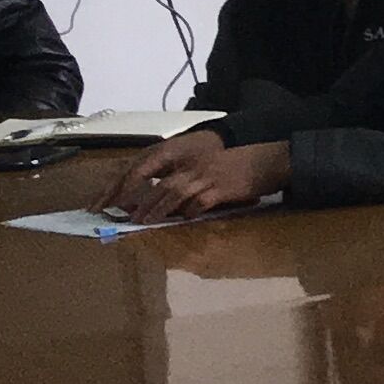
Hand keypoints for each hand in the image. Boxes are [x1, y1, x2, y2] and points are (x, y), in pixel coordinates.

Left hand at [111, 133, 281, 222]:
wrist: (268, 161)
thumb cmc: (239, 167)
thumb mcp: (209, 169)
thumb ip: (189, 182)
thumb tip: (169, 203)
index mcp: (189, 161)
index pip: (154, 172)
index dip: (132, 187)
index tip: (114, 202)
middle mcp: (195, 167)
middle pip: (161, 185)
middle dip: (141, 202)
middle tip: (126, 217)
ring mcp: (208, 177)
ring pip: (175, 193)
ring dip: (158, 208)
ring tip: (143, 221)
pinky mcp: (222, 189)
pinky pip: (201, 202)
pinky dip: (190, 212)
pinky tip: (183, 219)